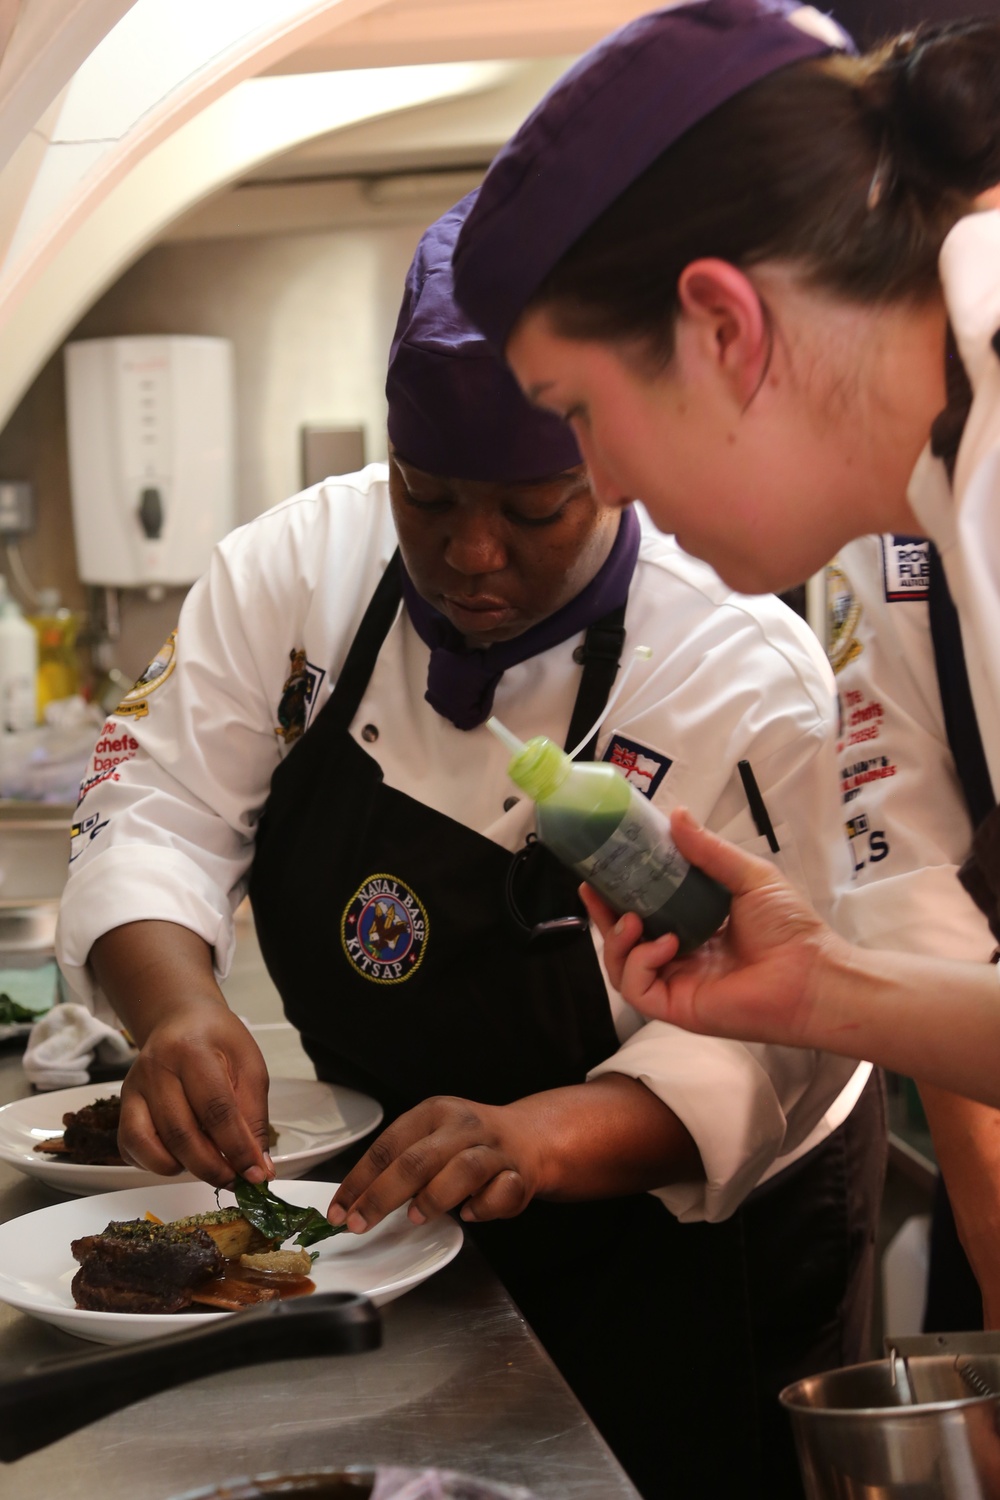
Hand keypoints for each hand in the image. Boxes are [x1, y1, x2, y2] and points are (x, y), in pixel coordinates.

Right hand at [117, 1001, 272, 1186]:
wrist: (181, 1020)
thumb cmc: (218, 1042)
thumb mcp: (249, 1067)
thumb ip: (254, 1117)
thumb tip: (259, 1167)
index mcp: (192, 1051)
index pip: (216, 1109)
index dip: (237, 1148)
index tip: (255, 1175)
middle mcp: (156, 1068)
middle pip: (181, 1133)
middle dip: (212, 1167)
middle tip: (235, 1180)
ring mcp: (133, 1088)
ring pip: (152, 1145)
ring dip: (185, 1168)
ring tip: (210, 1164)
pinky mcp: (121, 1105)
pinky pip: (131, 1148)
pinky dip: (155, 1164)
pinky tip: (180, 1157)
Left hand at [328, 1095, 543, 1232]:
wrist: (527, 1138)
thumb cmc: (464, 1143)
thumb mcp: (430, 1138)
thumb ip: (399, 1163)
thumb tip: (355, 1204)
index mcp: (434, 1113)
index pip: (388, 1146)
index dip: (359, 1181)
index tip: (339, 1211)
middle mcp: (463, 1125)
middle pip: (418, 1160)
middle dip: (382, 1196)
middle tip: (359, 1224)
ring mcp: (493, 1149)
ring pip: (463, 1169)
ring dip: (434, 1196)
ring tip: (415, 1217)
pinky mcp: (518, 1175)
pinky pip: (500, 1192)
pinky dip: (482, 1206)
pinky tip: (469, 1214)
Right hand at [581, 807, 841, 1047]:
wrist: (812, 973)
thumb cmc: (789, 927)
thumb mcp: (747, 876)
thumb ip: (709, 851)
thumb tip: (676, 814)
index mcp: (695, 928)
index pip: (645, 914)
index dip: (619, 896)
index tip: (600, 872)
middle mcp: (681, 958)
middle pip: (625, 942)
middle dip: (604, 918)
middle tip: (592, 891)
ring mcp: (677, 984)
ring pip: (623, 968)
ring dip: (618, 942)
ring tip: (632, 920)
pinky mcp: (678, 1007)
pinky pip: (638, 990)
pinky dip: (641, 963)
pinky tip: (664, 944)